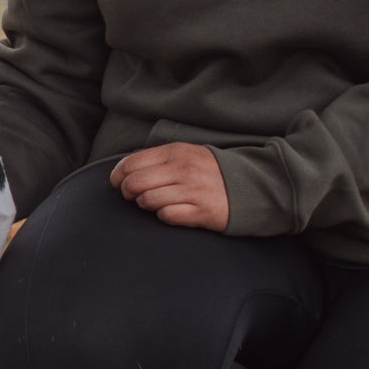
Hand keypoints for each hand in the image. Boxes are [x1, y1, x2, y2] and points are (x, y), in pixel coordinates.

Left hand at [109, 144, 229, 230]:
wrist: (250, 186)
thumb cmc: (211, 171)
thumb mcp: (186, 154)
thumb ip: (158, 159)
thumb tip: (125, 170)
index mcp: (176, 152)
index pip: (132, 163)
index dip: (118, 175)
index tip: (118, 183)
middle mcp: (183, 170)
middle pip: (136, 183)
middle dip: (128, 192)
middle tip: (132, 196)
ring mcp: (193, 191)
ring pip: (148, 200)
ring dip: (145, 205)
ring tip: (154, 203)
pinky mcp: (201, 212)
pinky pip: (167, 216)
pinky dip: (164, 216)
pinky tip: (171, 212)